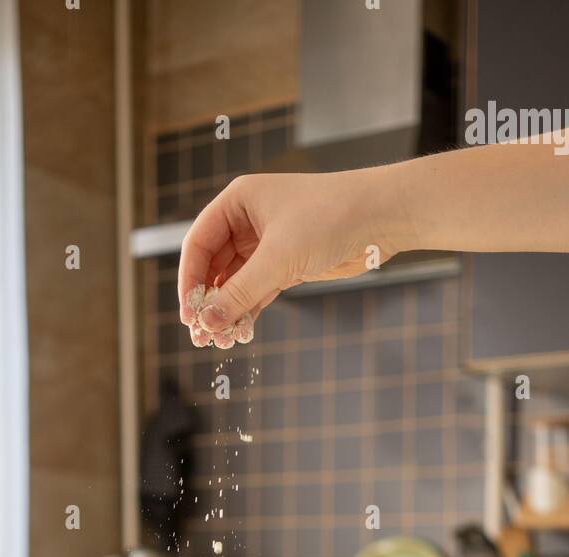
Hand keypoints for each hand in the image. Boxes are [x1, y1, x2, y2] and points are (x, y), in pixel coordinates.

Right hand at [177, 170, 402, 346]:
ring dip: (227, 311)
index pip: (198, 243)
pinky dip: (247, 311)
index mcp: (238, 202)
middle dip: (207, 302)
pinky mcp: (286, 265)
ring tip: (220, 341)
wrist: (380, 218)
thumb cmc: (330, 217)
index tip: (188, 313)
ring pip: (235, 283)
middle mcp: (248, 221)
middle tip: (200, 335)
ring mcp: (267, 244)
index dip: (188, 280)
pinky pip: (256, 292)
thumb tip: (207, 322)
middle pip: (213, 267)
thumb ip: (240, 293)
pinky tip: (240, 333)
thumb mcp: (278, 258)